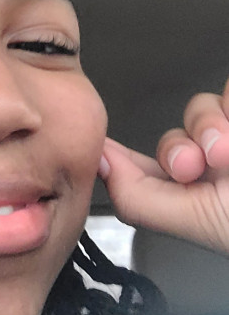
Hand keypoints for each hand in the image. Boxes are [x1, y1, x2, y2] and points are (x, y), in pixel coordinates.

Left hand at [99, 78, 228, 254]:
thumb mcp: (195, 223)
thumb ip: (139, 197)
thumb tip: (98, 161)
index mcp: (190, 197)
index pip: (140, 167)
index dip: (121, 153)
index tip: (102, 144)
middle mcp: (212, 168)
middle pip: (173, 134)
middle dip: (179, 147)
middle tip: (196, 165)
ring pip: (199, 108)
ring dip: (210, 127)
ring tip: (228, 155)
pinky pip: (227, 91)